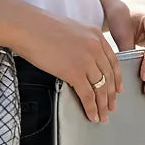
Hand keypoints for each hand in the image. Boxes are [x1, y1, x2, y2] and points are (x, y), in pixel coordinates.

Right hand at [12, 7, 122, 123]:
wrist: (27, 27)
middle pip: (109, 77)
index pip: (113, 61)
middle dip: (111, 96)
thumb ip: (82, 43)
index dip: (117, 79)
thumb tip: (81, 59)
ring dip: (102, 105)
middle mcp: (95, 47)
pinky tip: (92, 115)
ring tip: (102, 117)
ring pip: (100, 88)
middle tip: (112, 108)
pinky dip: (91, 108)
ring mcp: (86, 60)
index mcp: (96, 35)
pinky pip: (87, 94)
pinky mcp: (74, 72)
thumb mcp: (71, 30)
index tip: (118, 90)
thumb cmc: (40, 27)